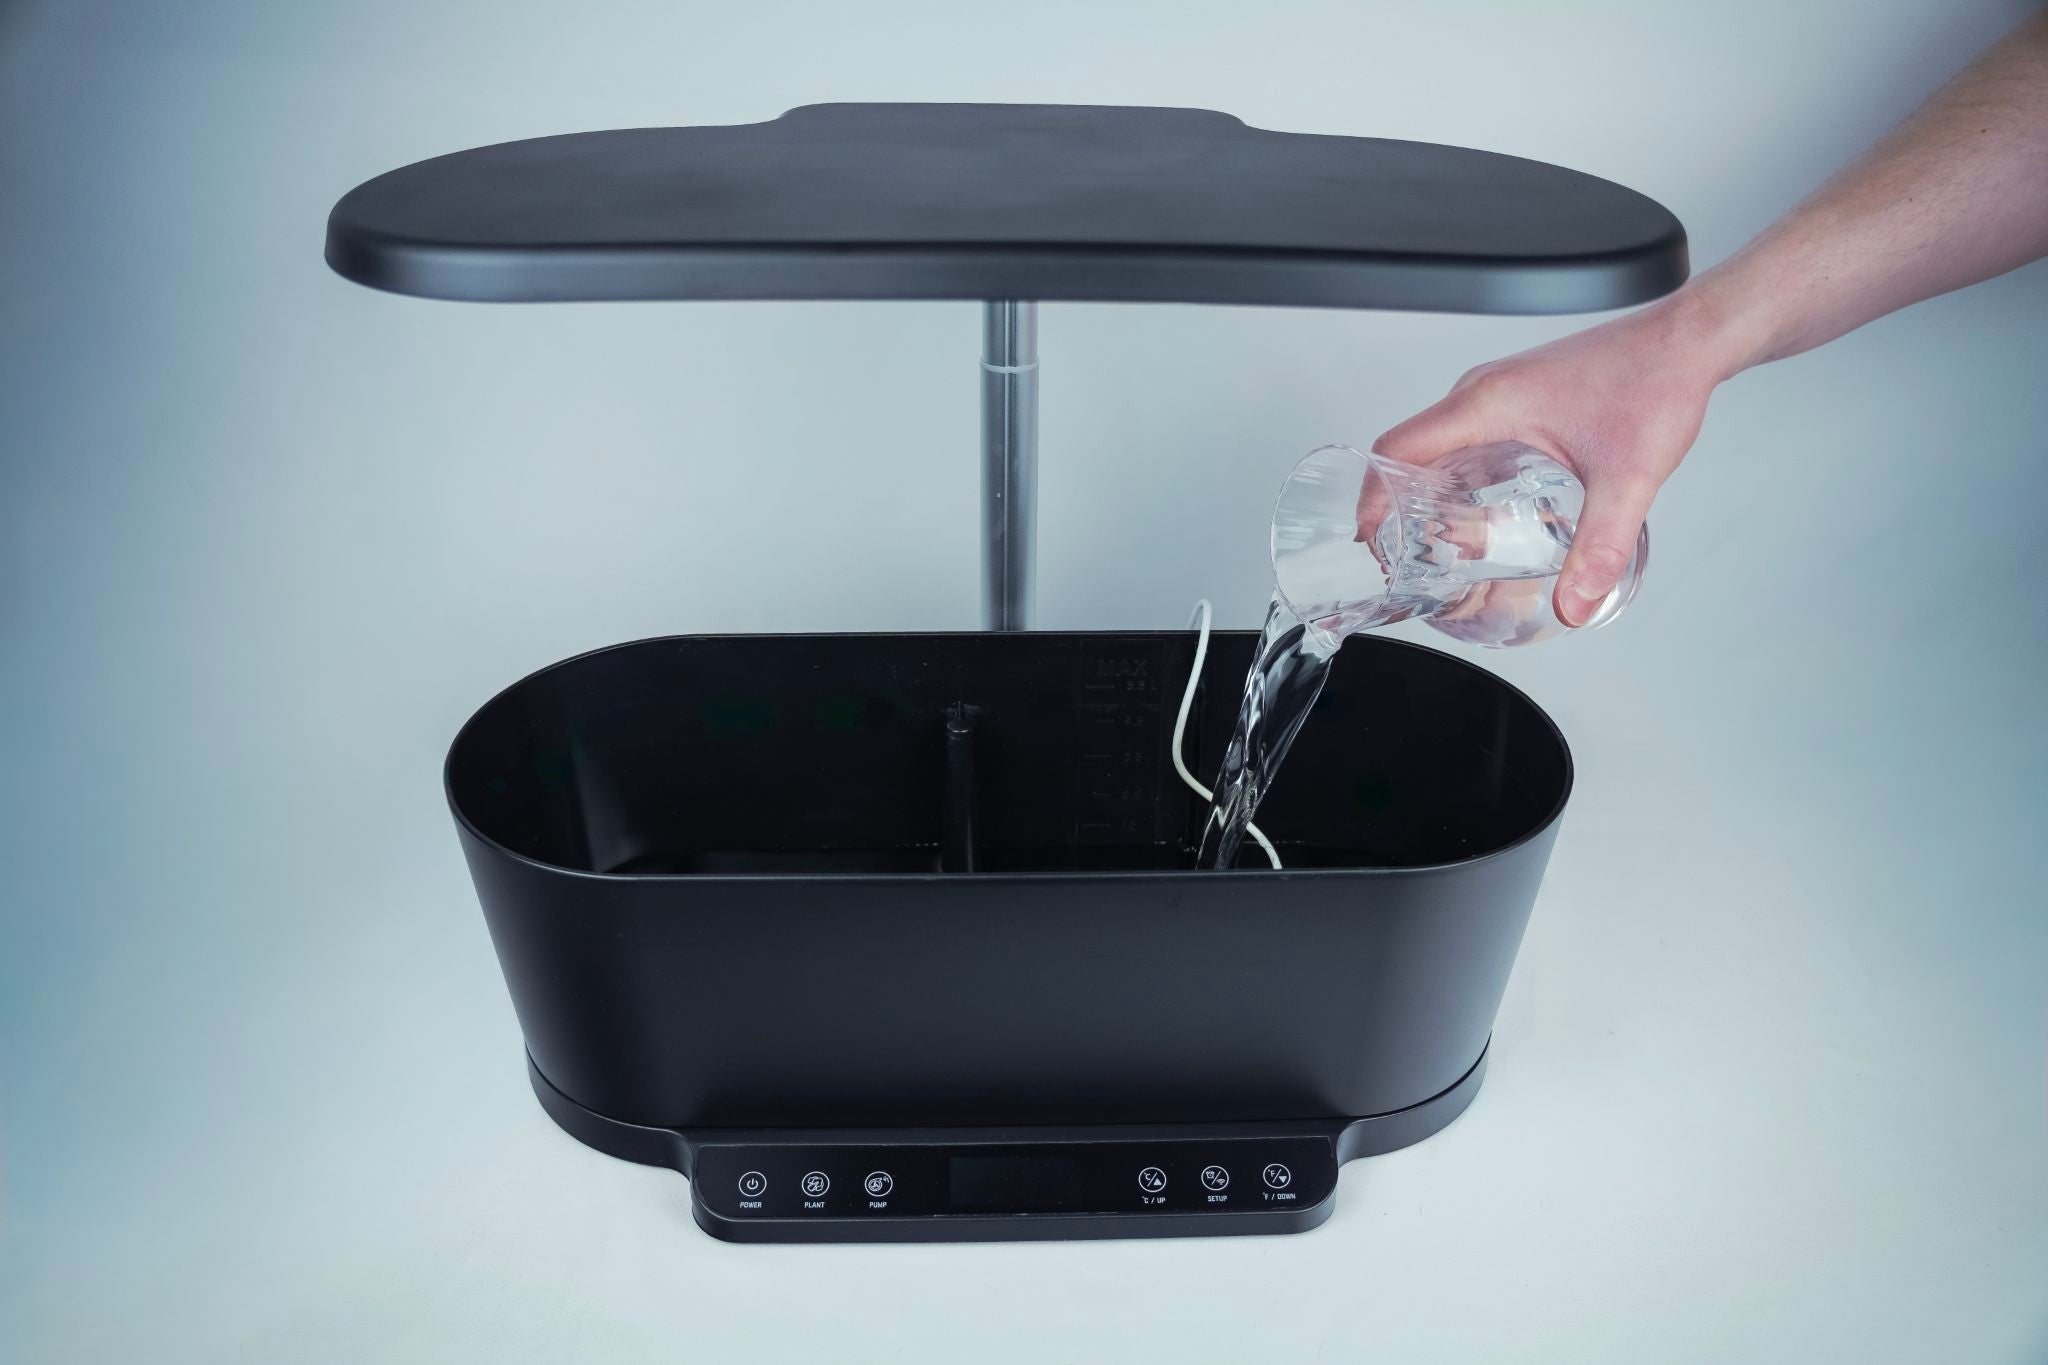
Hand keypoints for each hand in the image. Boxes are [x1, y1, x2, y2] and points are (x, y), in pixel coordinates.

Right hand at [1372, 298, 1729, 626]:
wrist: (1688, 342)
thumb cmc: (1656, 382)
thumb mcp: (1627, 479)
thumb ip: (1600, 547)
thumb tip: (1576, 601)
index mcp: (1488, 403)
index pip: (1397, 448)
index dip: (1371, 497)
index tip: (1368, 538)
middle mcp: (1483, 391)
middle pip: (1409, 451)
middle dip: (1398, 506)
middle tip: (1404, 554)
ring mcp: (1500, 391)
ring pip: (1438, 444)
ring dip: (1429, 491)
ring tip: (1439, 540)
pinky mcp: (1519, 395)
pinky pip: (1466, 435)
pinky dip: (1458, 474)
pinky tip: (1484, 507)